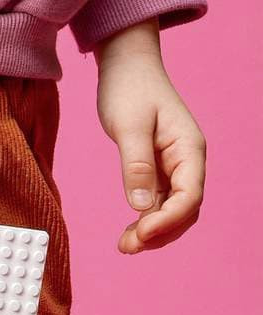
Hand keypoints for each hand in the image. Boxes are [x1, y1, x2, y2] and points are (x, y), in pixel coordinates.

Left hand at [95, 19, 205, 253]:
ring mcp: (174, 167)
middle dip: (161, 233)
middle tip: (127, 248)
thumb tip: (141, 206)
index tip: (140, 235)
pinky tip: (128, 232)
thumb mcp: (129, 126)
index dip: (168, 220)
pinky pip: (159, 203)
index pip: (189, 196)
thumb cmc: (129, 89)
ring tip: (124, 246)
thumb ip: (136, 165)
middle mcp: (188, 161)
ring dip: (153, 232)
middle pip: (185, 210)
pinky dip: (146, 220)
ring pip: (173, 210)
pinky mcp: (157, 169)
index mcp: (190, 149)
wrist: (126, 67)